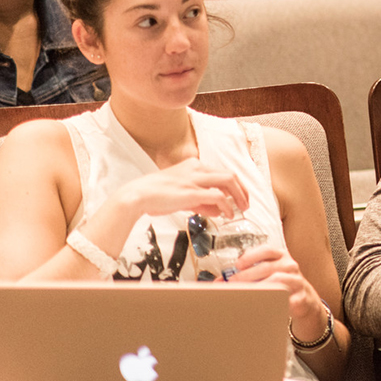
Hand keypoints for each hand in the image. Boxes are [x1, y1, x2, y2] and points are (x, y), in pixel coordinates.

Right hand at [116, 158, 249, 223]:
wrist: (135, 196)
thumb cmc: (154, 196)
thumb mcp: (181, 196)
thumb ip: (200, 201)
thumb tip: (219, 210)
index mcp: (193, 165)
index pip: (221, 173)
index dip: (233, 186)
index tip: (238, 197)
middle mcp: (196, 168)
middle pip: (230, 175)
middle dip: (242, 190)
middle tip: (246, 203)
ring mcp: (194, 179)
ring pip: (229, 181)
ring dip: (239, 195)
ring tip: (242, 209)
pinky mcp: (191, 191)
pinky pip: (218, 196)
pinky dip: (226, 205)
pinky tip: (227, 214)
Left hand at [232, 244, 322, 322]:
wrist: (303, 298)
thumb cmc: (280, 283)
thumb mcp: (266, 274)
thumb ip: (245, 274)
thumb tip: (219, 281)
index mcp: (281, 256)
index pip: (266, 250)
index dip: (250, 256)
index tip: (237, 264)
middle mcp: (290, 265)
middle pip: (266, 267)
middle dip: (246, 275)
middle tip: (233, 283)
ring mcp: (296, 280)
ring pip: (276, 281)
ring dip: (258, 287)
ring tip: (245, 293)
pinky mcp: (300, 296)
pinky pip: (285, 298)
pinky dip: (271, 301)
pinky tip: (261, 304)